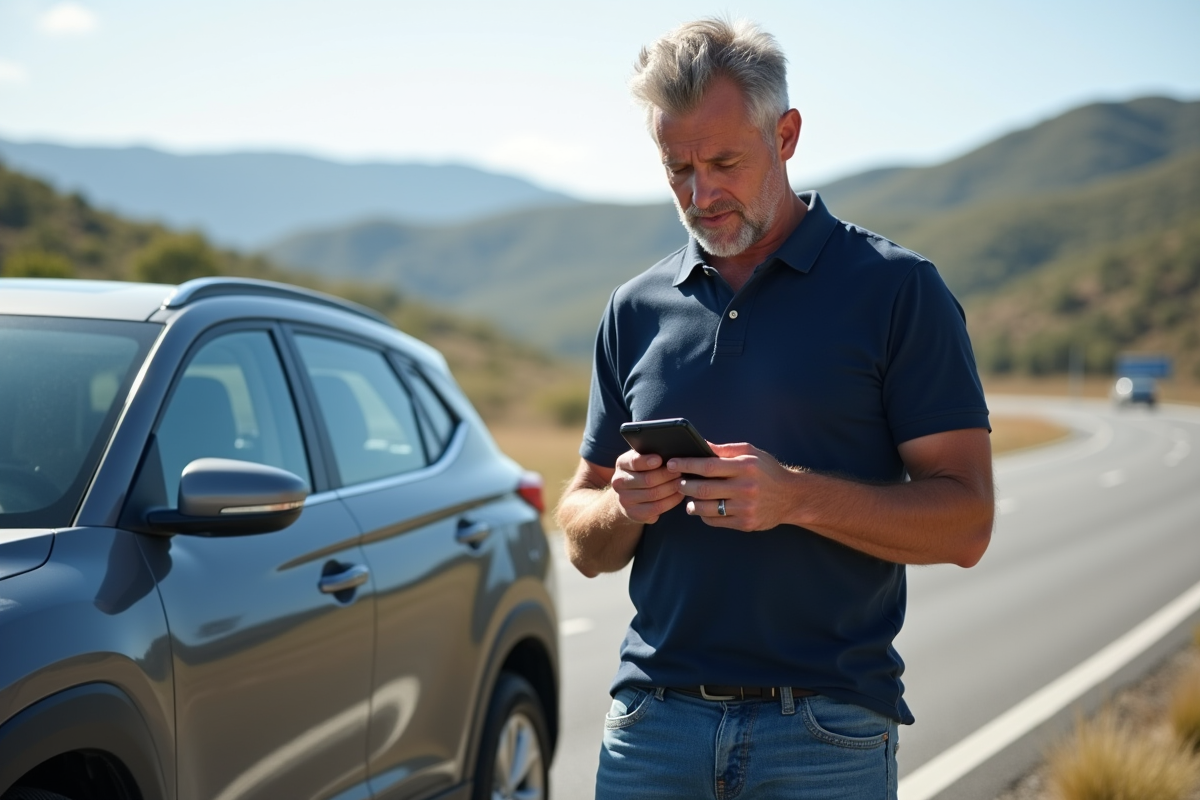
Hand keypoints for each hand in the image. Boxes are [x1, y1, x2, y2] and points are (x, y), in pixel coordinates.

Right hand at [611, 449, 685, 524]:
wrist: (628, 494)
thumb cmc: (641, 471)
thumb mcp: (642, 459)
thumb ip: (651, 453)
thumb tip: (671, 451)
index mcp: (621, 464)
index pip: (634, 461)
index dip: (648, 461)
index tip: (660, 459)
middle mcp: (619, 482)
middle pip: (647, 480)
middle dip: (668, 475)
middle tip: (681, 471)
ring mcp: (624, 499)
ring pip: (654, 494)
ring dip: (672, 488)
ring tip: (683, 482)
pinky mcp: (633, 513)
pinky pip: (656, 508)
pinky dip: (671, 501)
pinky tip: (679, 495)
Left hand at [671, 442, 800, 530]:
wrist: (792, 497)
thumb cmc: (767, 471)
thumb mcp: (751, 453)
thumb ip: (725, 449)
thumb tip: (700, 444)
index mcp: (745, 467)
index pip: (708, 465)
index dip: (686, 464)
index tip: (672, 463)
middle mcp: (745, 488)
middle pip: (703, 489)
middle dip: (684, 485)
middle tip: (678, 482)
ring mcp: (745, 508)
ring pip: (706, 508)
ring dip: (691, 503)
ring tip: (688, 498)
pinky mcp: (745, 524)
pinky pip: (716, 521)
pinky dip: (704, 515)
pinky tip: (702, 509)